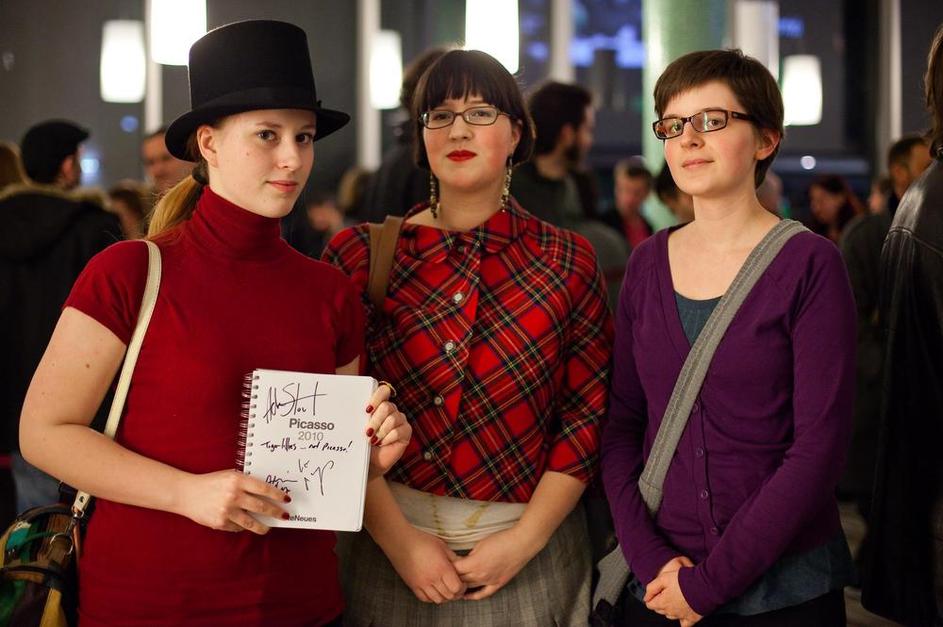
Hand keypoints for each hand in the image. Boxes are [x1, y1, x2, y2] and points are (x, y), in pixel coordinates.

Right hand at [175, 469, 289, 534]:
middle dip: (276, 513)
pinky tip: (247, 526)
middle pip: (261, 507)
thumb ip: (246, 483)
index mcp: (238, 481)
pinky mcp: (220, 523)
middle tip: (284, 516)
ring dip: (264, 527)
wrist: (187, 493)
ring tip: (269, 528)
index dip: (278, 495)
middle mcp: (234, 496)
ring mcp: (227, 511)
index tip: (287, 500)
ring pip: (252, 523)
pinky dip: (244, 527)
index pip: (264, 489)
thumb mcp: (229, 476)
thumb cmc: (211, 482)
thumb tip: (267, 493)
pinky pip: (238, 527)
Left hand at [364, 384, 410, 478]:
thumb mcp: (358, 429)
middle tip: (367, 432)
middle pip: (387, 406)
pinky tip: (382, 443)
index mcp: (379, 405)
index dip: (377, 397)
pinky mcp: (406, 431)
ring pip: (393, 418)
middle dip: (375, 420)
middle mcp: (391, 410)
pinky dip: (388, 438)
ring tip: (373, 440)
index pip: (383, 391)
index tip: (367, 410)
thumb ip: (359, 418)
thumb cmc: (362, 444)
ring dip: (381, 431)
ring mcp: (400, 420)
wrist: (370, 461)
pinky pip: (399, 430)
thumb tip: (350, 411)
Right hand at [384, 526, 465, 602]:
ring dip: (444, 596)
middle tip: (456, 587)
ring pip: (437, 599)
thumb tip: (463, 565)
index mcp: (442, 568)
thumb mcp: (442, 546)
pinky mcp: (413, 586)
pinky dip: (432, 597)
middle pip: (449, 596)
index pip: (456, 587)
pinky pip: (425, 599)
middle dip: (455, 593)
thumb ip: (453, 558)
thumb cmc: (422, 541)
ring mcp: (422, 584)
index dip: (462, 587)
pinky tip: (434, 590)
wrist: (401, 542)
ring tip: (445, 589)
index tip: (462, 582)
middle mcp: (432, 578)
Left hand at [452, 527, 538, 600]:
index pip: (455, 569)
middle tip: (446, 572)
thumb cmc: (501, 540)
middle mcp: (480, 574)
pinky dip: (473, 596)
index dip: (448, 566)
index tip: (444, 563)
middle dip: (452, 576)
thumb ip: (471, 554)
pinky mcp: (498, 583)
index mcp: (474, 563)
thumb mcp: (481, 543)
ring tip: (453, 582)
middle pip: (460, 579)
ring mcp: (489, 581)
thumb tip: (465, 560)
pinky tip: (466, 596)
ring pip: (469, 587)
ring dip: (461, 585)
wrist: (521, 543)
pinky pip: (483, 593)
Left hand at [644, 558, 700, 624]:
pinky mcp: (692, 618)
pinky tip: (682, 617)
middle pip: (660, 610)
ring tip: (675, 600)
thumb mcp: (663, 578)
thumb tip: (645, 598)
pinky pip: (684, 625)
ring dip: (670, 609)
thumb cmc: (683, 580)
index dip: (652, 597)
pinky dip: (682, 621)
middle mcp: (670, 612)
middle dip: (660, 603)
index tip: (656, 592)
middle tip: (666, 593)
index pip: (650, 604)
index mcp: (662, 602)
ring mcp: (681, 616)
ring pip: (670, 616)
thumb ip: (651, 588)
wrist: (704, 586)